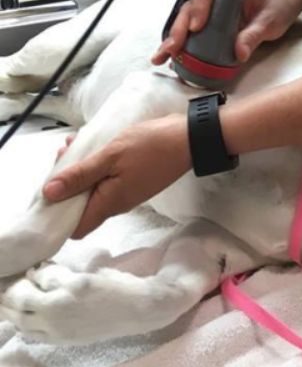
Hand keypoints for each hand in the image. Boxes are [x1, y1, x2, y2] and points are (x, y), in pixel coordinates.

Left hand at [43, 114, 190, 238]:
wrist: (188, 139)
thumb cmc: (149, 146)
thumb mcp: (109, 156)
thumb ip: (79, 175)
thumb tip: (48, 194)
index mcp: (109, 203)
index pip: (76, 228)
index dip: (58, 214)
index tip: (48, 191)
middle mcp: (116, 204)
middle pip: (80, 206)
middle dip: (65, 184)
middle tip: (64, 154)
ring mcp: (125, 193)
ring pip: (91, 190)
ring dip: (79, 171)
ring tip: (77, 144)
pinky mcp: (132, 182)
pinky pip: (105, 181)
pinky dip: (94, 167)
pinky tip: (93, 146)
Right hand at [151, 0, 300, 64]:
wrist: (278, 9)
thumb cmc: (274, 7)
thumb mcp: (269, 21)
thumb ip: (254, 34)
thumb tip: (239, 53)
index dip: (198, 8)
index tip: (196, 26)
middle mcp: (213, 1)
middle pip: (189, 11)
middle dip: (178, 30)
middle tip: (172, 47)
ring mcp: (209, 16)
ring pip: (185, 25)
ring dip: (173, 41)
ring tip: (162, 57)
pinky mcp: (210, 31)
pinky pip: (192, 38)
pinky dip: (181, 50)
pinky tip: (171, 61)